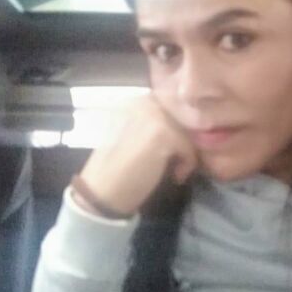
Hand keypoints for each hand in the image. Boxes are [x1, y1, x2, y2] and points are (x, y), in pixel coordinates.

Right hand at [75, 93, 196, 216]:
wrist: (102, 191)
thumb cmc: (117, 167)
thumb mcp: (135, 134)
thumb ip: (156, 122)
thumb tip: (187, 123)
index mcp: (133, 99)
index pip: (171, 102)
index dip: (179, 124)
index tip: (176, 146)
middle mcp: (142, 101)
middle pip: (183, 114)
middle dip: (184, 138)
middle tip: (179, 158)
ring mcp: (152, 115)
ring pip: (187, 130)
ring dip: (186, 152)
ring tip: (176, 169)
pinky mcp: (162, 133)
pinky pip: (189, 145)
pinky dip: (188, 163)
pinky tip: (176, 176)